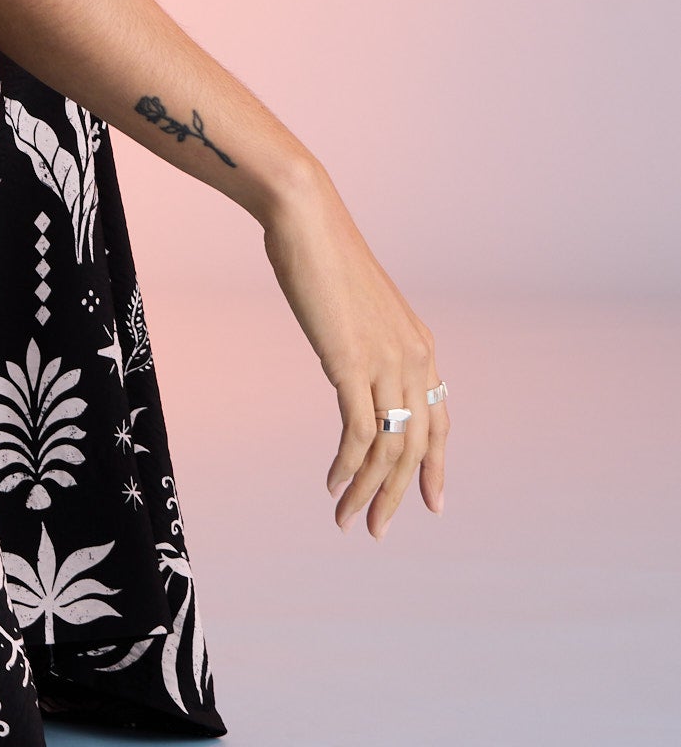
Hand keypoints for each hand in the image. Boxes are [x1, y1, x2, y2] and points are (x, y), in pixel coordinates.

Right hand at [259, 170, 448, 535]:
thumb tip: (354, 364)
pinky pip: (358, 432)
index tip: (431, 504)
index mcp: (419, 345)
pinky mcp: (351, 363)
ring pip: (389, 448)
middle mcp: (413, 358)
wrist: (306, 217)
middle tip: (378, 530)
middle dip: (397, 494)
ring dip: (368, 491)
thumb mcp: (356, 306)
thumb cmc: (322, 253)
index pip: (440, 420)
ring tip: (347, 520)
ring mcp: (386, 361)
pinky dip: (346, 466)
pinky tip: (331, 483)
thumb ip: (365, 339)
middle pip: (417, 446)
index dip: (436, 467)